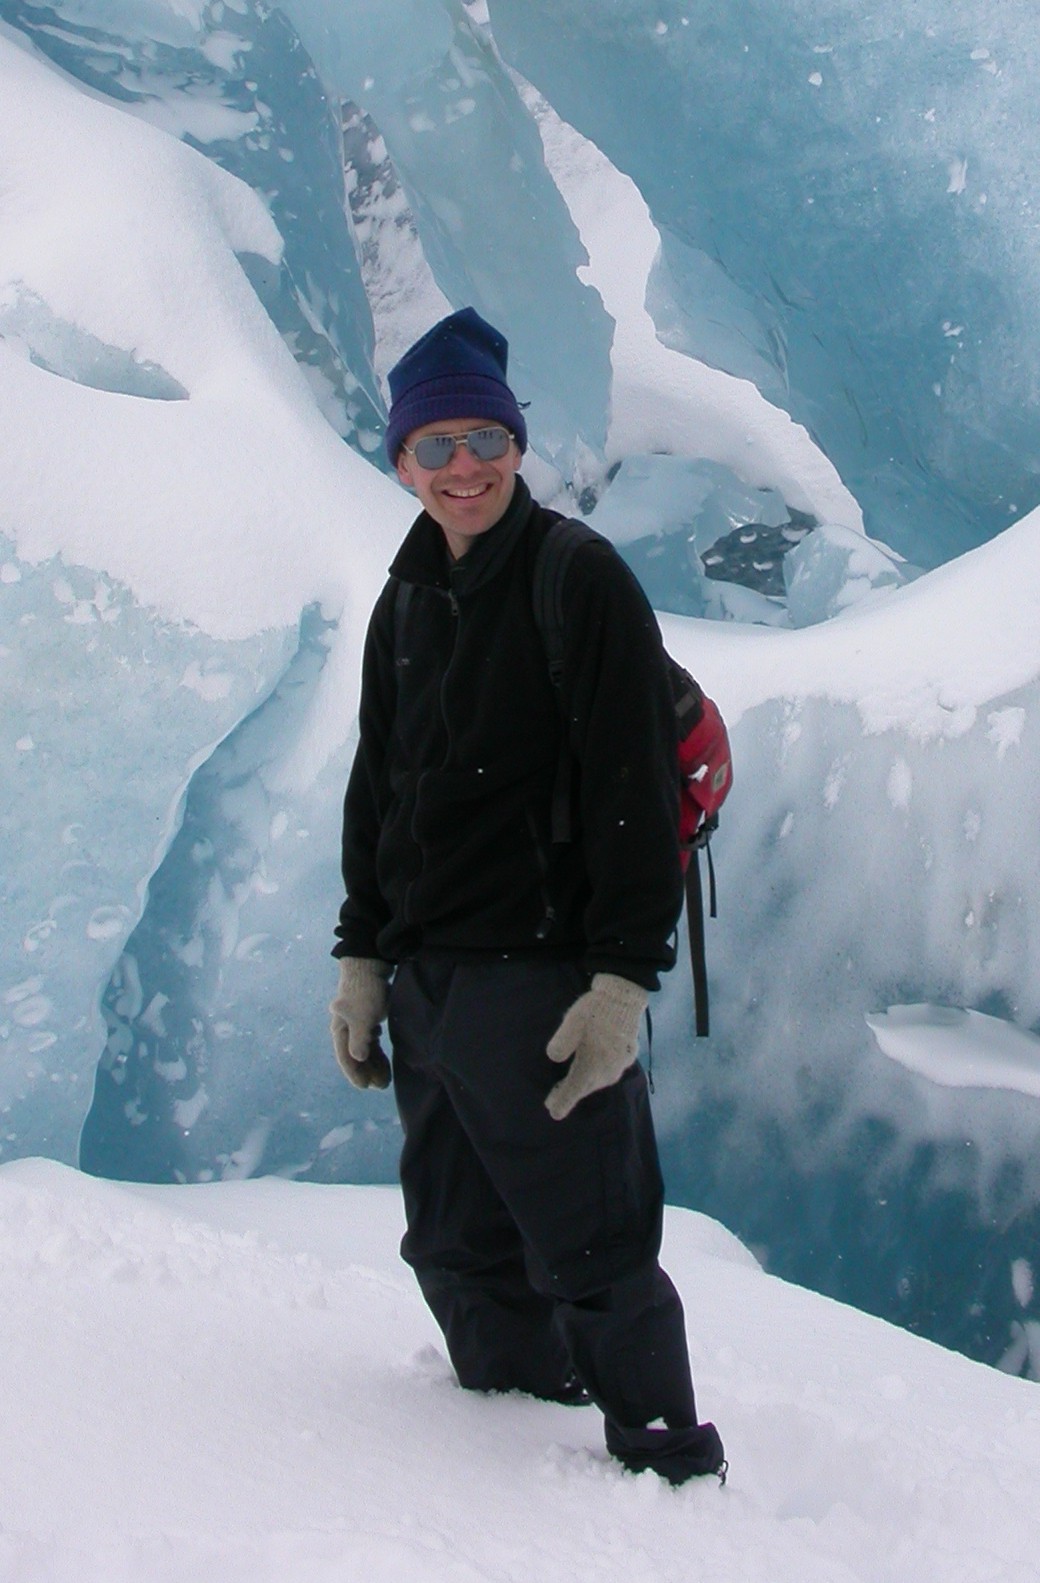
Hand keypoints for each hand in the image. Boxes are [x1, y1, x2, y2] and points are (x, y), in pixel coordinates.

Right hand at [329, 957, 392, 1088]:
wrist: (368, 965)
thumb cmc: (364, 991)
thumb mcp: (363, 1016)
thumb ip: (359, 1038)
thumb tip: (357, 1057)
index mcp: (340, 1030)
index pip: (346, 1057)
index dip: (355, 1073)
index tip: (366, 1087)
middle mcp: (345, 1029)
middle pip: (355, 1056)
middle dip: (367, 1072)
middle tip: (381, 1086)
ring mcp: (356, 1023)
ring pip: (364, 1050)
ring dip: (373, 1064)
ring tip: (385, 1078)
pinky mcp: (366, 1017)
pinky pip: (370, 1041)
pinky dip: (376, 1052)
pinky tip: (384, 1061)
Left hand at [545, 973, 647, 1119]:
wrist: (624, 998)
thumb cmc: (596, 1010)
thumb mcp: (572, 1023)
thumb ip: (562, 1043)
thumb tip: (553, 1058)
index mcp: (592, 1067)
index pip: (573, 1090)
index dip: (562, 1101)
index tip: (553, 1113)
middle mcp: (607, 1072)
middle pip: (585, 1087)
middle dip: (570, 1092)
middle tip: (555, 1098)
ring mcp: (619, 1066)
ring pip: (597, 1080)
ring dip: (583, 1083)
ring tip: (570, 1085)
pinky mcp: (626, 1057)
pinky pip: (607, 1072)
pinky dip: (595, 1074)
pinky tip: (591, 1068)